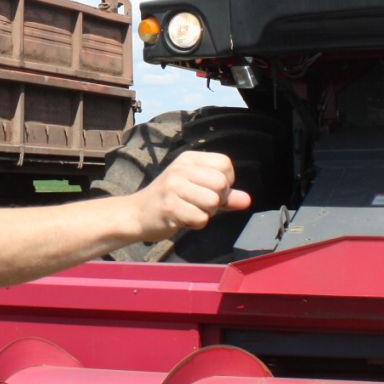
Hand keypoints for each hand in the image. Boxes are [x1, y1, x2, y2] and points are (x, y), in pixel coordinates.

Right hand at [133, 151, 250, 242]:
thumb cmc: (171, 201)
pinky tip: (182, 219)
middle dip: (217, 200)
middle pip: (221, 183)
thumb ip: (224, 196)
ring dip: (206, 213)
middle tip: (200, 204)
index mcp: (189, 159)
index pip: (225, 164)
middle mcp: (180, 168)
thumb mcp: (198, 191)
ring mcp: (173, 186)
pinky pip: (200, 219)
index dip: (226, 182)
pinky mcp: (169, 206)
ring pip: (213, 202)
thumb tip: (247, 201)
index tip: (211, 191)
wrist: (137, 214)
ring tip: (189, 211)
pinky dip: (196, 224)